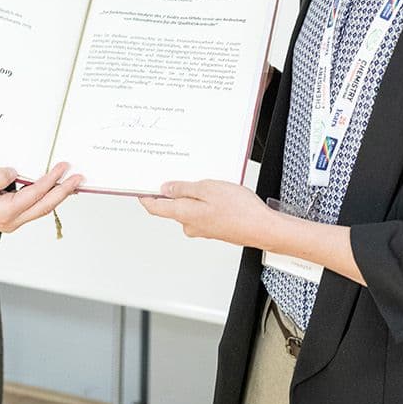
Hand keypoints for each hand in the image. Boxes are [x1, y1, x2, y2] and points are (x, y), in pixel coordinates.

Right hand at [0, 162, 81, 232]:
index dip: (52, 180)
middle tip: (79, 178)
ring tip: (73, 183)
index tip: (63, 167)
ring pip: (42, 208)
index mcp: (4, 212)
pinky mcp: (11, 217)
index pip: (35, 194)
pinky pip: (34, 208)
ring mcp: (12, 221)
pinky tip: (54, 189)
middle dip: (64, 191)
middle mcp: (11, 220)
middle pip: (45, 206)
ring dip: (58, 195)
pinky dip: (47, 198)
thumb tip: (15, 172)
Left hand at [139, 178, 273, 247]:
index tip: (139, 187)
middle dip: (173, 190)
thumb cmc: (239, 210)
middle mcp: (189, 225)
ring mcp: (202, 229)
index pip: (155, 207)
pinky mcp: (214, 229)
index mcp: (183, 214)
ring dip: (192, 195)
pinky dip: (204, 202)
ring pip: (189, 208)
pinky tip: (218, 193)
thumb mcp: (207, 188)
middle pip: (172, 206)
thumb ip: (184, 188)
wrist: (262, 228)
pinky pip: (202, 212)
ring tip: (207, 182)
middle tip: (178, 174)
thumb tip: (166, 188)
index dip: (145, 196)